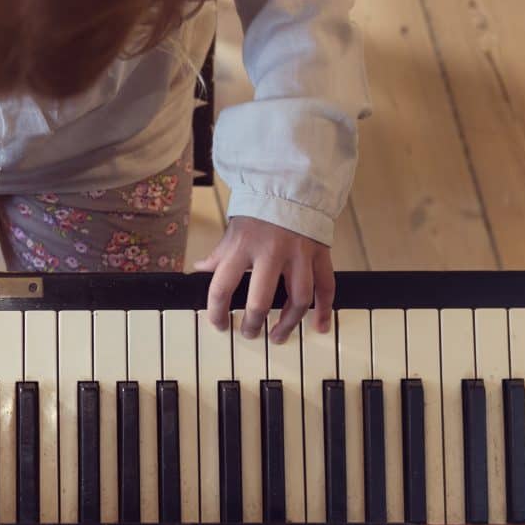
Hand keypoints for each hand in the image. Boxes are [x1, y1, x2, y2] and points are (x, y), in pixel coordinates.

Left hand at [193, 217, 334, 342]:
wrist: (291, 188)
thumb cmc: (258, 214)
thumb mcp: (233, 233)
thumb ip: (219, 256)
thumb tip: (199, 271)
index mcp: (243, 246)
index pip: (222, 286)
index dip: (217, 311)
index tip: (219, 324)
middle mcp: (271, 252)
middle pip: (261, 300)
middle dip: (253, 323)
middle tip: (249, 333)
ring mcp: (299, 254)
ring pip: (298, 299)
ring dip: (288, 323)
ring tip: (278, 336)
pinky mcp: (320, 254)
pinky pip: (326, 286)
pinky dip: (324, 309)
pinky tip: (319, 326)